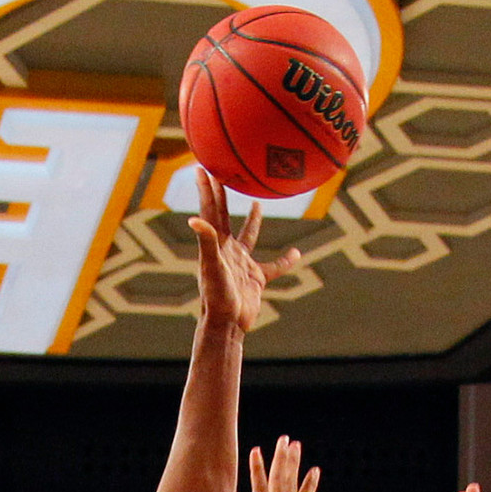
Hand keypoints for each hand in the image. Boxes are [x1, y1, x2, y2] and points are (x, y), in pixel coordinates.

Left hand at [189, 171, 300, 334]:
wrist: (227, 324)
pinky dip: (285, 262)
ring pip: (249, 236)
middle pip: (224, 215)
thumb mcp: (212, 267)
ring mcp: (242, 263)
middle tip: (222, 171)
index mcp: (216, 244)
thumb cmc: (217, 296)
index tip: (202, 167)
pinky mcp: (256, 278)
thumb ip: (206, 242)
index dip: (207, 189)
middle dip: (223, 194)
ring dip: (252, 220)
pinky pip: (274, 267)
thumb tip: (194, 219)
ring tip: (257, 202)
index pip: (211, 210)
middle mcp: (228, 250)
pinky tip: (296, 254)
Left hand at [249, 437, 340, 491]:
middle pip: (292, 483)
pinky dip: (257, 469)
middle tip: (294, 444)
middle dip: (293, 462)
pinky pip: (260, 487)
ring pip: (280, 479)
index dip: (309, 485)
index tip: (315, 470)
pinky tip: (256, 452)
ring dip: (281, 459)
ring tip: (284, 441)